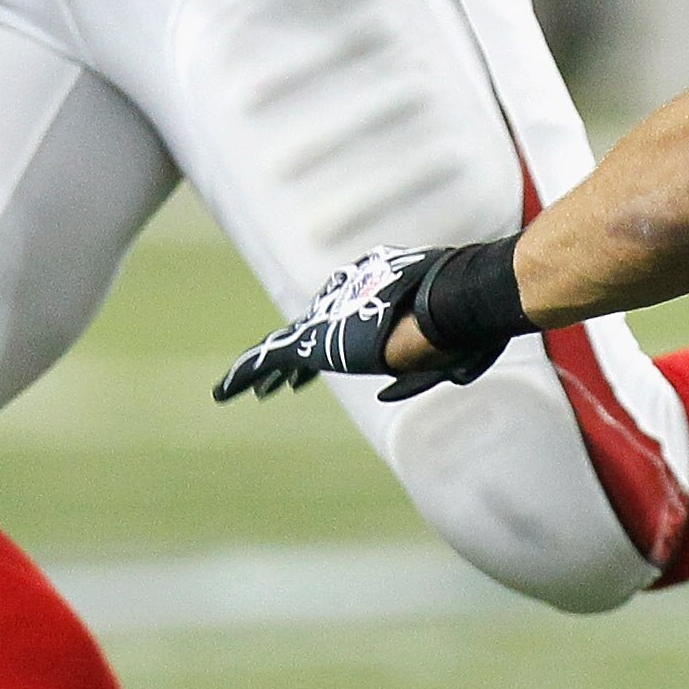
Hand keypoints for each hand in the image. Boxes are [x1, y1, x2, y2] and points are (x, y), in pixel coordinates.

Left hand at [215, 239, 525, 403]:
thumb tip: (385, 394)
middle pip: (313, 333)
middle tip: (280, 383)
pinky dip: (243, 375)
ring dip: (262, 370)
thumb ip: (422, 369)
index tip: (326, 369)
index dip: (336, 346)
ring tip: (239, 389)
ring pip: (285, 347)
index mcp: (381, 294)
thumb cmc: (465, 325)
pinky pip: (266, 359)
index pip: (350, 323)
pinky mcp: (313, 340)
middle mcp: (348, 299)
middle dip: (294, 361)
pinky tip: (223, 392)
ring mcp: (330, 317)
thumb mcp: (453, 352)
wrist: (452, 305)